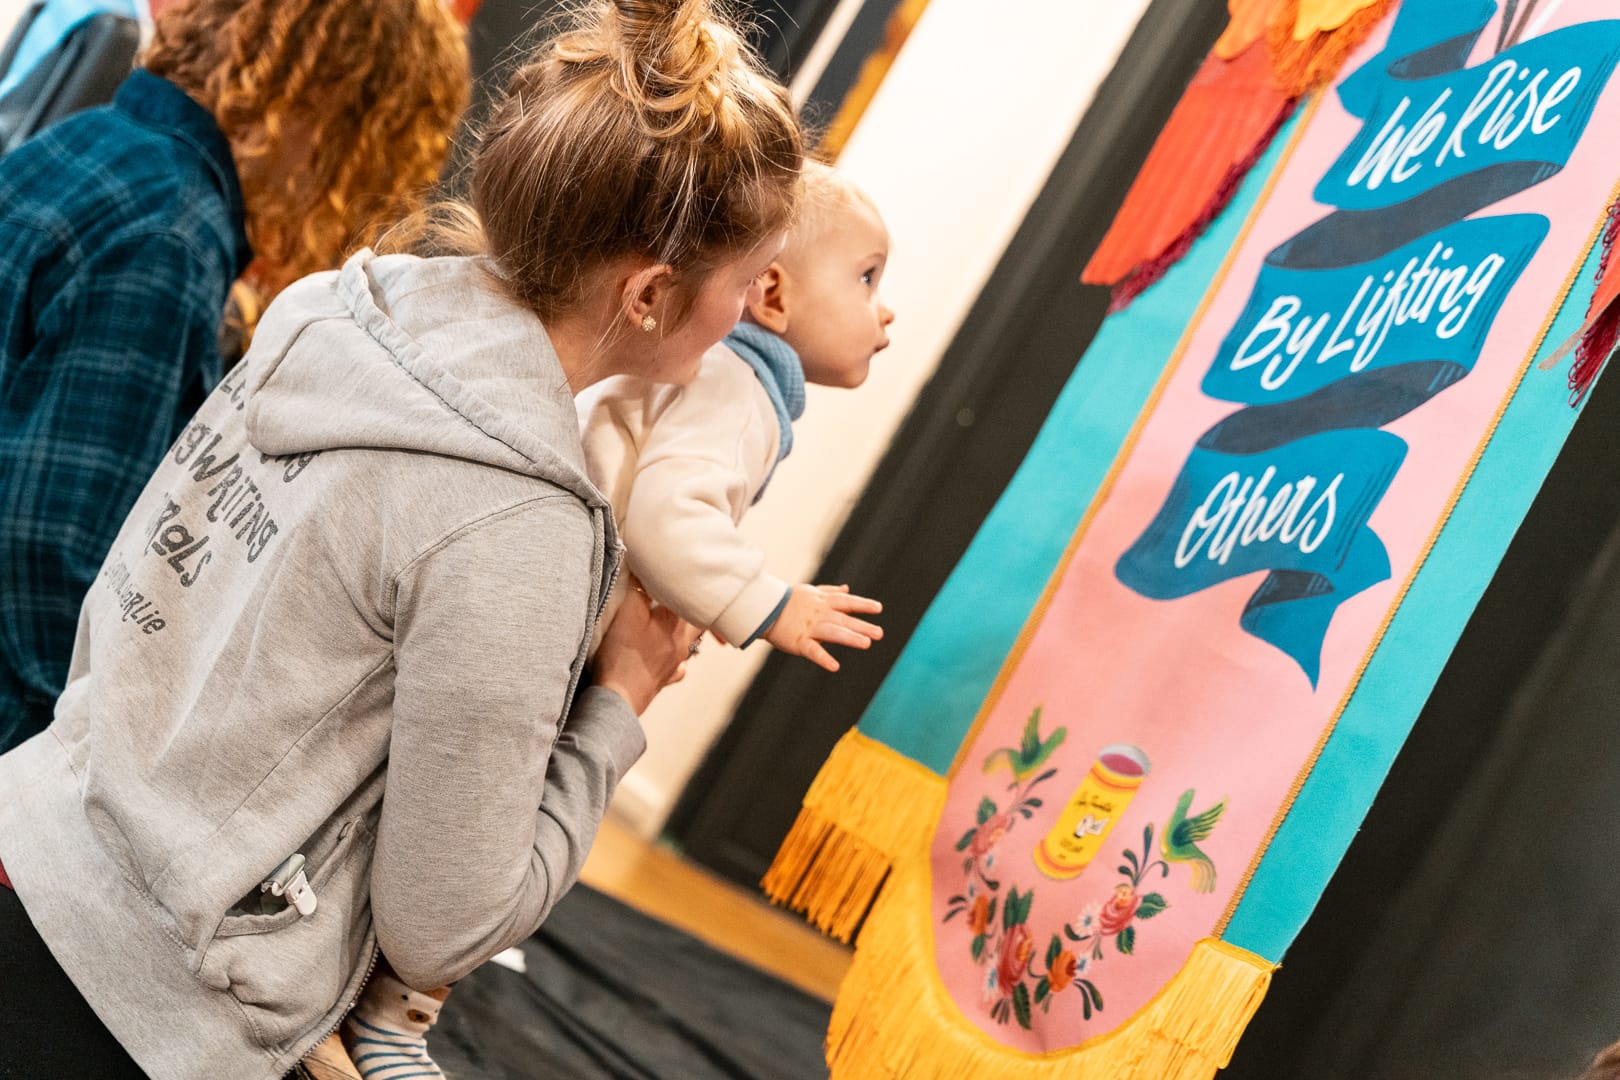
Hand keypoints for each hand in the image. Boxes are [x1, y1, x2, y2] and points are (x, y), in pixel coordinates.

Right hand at [591, 586, 701, 713]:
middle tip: (682, 598)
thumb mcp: (627, 611)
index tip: (672, 578)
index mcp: (675, 622)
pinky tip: (666, 656)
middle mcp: (682, 642)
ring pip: (690, 642)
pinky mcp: (666, 680)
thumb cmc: (622, 654)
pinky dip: (675, 658)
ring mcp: (676, 663)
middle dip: (690, 608)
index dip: (681, 585)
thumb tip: (645, 574)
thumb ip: (639, 589)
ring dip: (684, 631)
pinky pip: (678, 666)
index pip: (687, 597)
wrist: (619, 697)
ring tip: (674, 623)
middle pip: (696, 620)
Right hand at [763, 583, 882, 671]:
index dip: (862, 605)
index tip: (878, 608)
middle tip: (879, 633)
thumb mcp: (811, 592)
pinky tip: (834, 666)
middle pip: (844, 620)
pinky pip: (812, 650)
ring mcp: (809, 628)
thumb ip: (830, 592)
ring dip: (850, 638)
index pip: (846, 602)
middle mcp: (819, 614)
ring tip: (866, 644)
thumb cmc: (789, 601)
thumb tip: (848, 589)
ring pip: (832, 633)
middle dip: (862, 626)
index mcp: (823, 602)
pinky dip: (823, 658)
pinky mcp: (798, 642)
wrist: (764, 610)